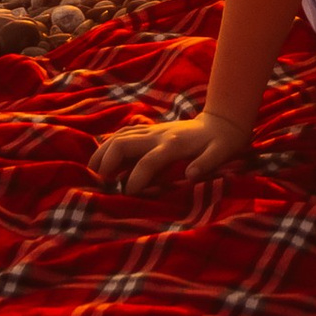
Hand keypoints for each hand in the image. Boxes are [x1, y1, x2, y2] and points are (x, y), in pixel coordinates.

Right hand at [89, 110, 251, 196]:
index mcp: (175, 143)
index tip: (128, 195)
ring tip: (92, 172)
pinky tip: (103, 158)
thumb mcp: (222, 152)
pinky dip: (111, 144)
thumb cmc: (222, 142)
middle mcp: (160, 134)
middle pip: (125, 142)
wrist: (223, 120)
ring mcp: (154, 130)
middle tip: (98, 183)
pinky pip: (126, 133)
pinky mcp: (151, 130)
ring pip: (121, 135)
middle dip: (108, 160)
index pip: (149, 160)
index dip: (137, 178)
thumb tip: (191, 174)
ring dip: (104, 151)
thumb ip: (207, 162)